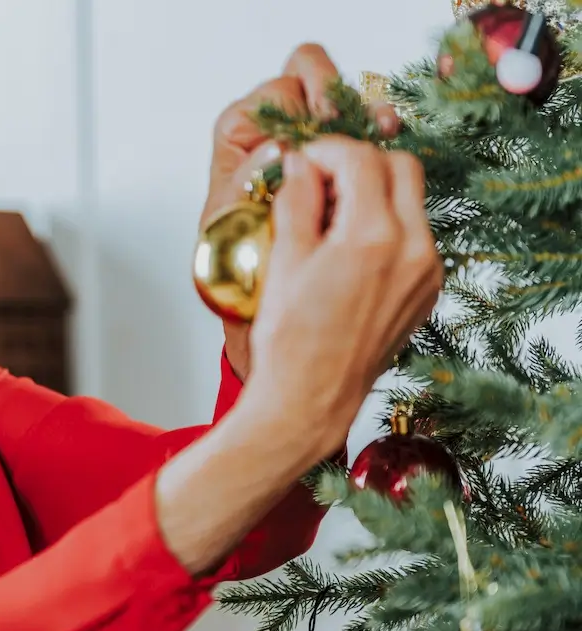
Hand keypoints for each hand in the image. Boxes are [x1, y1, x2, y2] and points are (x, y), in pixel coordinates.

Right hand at [249, 136, 442, 439]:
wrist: (312, 398)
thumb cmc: (290, 339)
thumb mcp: (283, 260)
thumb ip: (296, 200)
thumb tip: (300, 164)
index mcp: (373, 237)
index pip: (361, 158)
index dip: (326, 150)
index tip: (302, 162)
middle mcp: (414, 249)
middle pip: (401, 166)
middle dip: (359, 161)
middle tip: (320, 179)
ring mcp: (427, 271)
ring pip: (411, 200)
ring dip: (373, 192)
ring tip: (329, 216)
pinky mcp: (428, 290)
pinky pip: (415, 236)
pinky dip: (385, 225)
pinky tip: (348, 248)